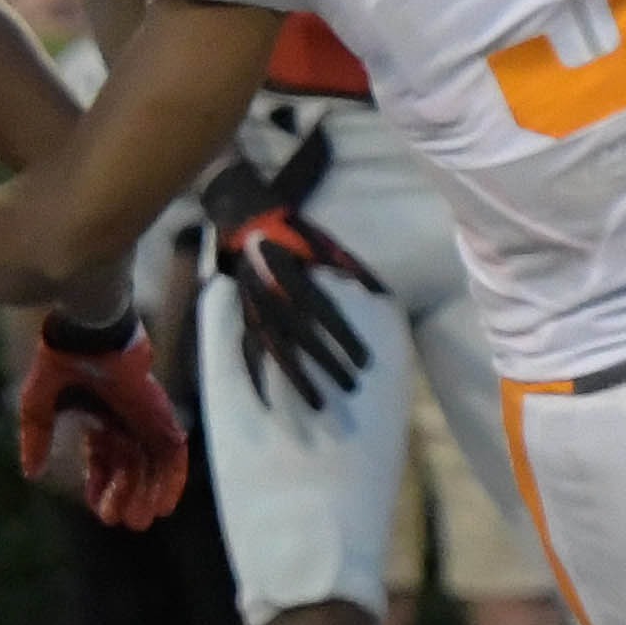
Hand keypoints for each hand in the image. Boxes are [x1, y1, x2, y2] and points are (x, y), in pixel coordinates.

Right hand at [18, 309, 189, 531]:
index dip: (99, 483)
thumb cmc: (61, 360)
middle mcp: (125, 419)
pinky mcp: (161, 416)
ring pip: (153, 466)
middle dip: (124, 495)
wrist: (87, 331)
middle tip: (118, 522)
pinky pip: (173, 454)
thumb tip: (30, 473)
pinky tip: (164, 504)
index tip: (96, 508)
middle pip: (130, 467)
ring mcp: (145, 417)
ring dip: (148, 494)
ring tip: (138, 521)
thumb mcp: (38, 405)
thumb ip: (35, 438)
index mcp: (99, 414)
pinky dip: (172, 480)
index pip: (103, 458)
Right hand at [198, 124, 386, 412]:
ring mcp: (254, 309)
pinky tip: (271, 401)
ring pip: (276, 350)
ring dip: (298, 379)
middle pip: (303, 338)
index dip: (346, 338)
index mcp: (292, 277)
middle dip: (328, 365)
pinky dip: (259, 376)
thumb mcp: (325, 244)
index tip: (365, 361)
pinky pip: (249, 351)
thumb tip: (382, 297)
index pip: (325, 315)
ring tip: (318, 403)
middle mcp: (271, 296)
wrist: (245, 220)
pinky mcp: (243, 315)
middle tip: (351, 386)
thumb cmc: (291, 232)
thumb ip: (352, 269)